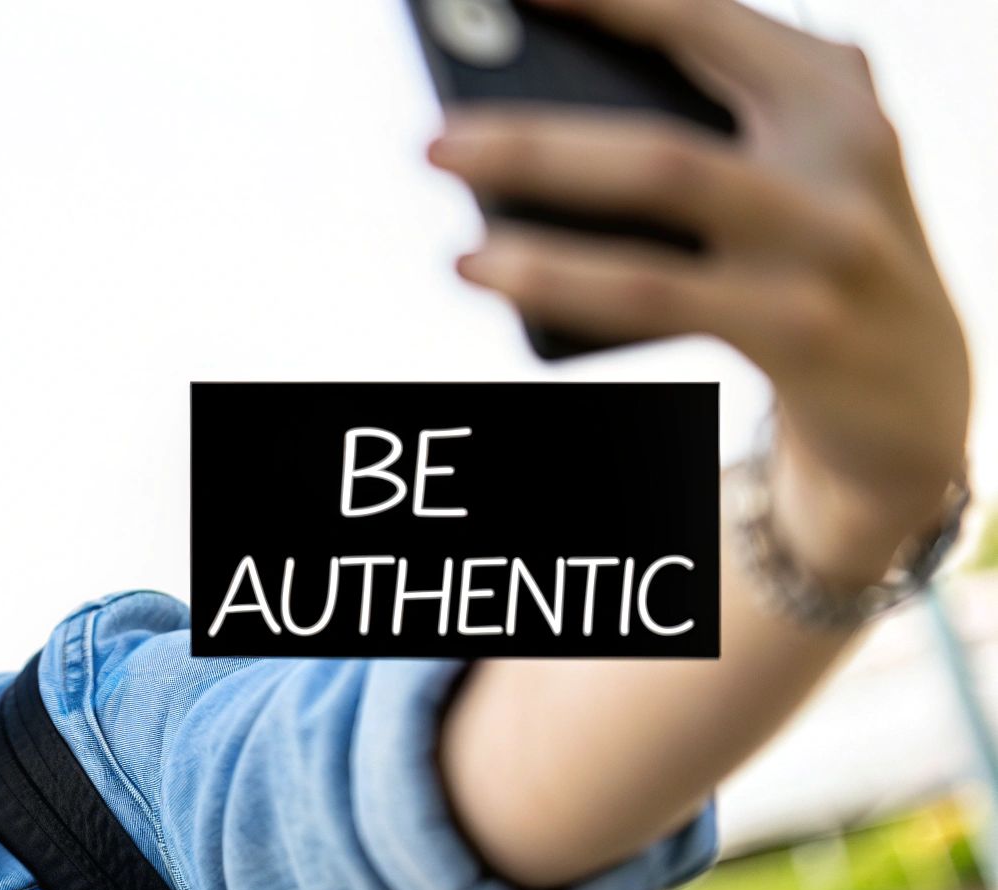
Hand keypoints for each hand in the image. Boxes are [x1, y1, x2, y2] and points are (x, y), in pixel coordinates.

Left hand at [423, 0, 971, 552]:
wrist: (920, 388)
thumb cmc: (813, 248)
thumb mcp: (789, 163)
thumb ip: (703, 118)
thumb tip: (525, 108)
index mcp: (832, 88)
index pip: (703, 18)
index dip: (606, 0)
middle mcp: (843, 153)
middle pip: (661, 139)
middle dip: (533, 138)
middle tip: (432, 138)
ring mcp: (827, 247)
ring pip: (657, 211)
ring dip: (537, 221)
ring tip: (454, 236)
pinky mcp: (805, 331)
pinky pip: (657, 299)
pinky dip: (562, 281)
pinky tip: (492, 271)